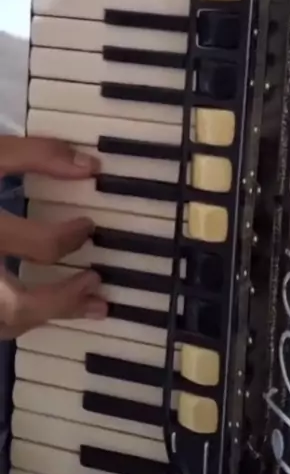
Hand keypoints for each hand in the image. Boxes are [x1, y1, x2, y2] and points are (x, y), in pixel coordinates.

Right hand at [0, 136, 107, 335]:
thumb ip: (34, 155)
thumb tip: (88, 167)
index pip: (40, 247)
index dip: (72, 238)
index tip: (87, 227)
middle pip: (15, 307)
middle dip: (63, 301)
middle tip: (94, 284)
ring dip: (41, 318)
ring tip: (80, 304)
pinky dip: (10, 318)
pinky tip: (32, 307)